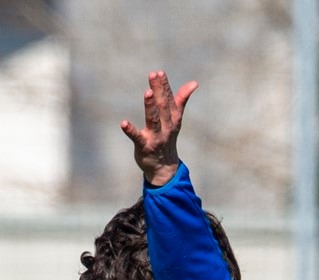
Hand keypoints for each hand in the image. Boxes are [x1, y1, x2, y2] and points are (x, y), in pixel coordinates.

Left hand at [121, 70, 197, 187]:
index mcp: (173, 118)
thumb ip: (181, 100)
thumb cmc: (167, 138)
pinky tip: (123, 123)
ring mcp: (156, 137)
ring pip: (153, 120)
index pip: (170, 99)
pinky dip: (131, 130)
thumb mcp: (176, 119)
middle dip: (159, 90)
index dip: (164, 86)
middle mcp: (166, 126)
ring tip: (148, 93)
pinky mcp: (144, 147)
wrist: (164, 168)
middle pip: (163, 106)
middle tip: (153, 74)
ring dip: (150, 106)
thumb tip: (194, 83)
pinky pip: (137, 138)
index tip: (159, 73)